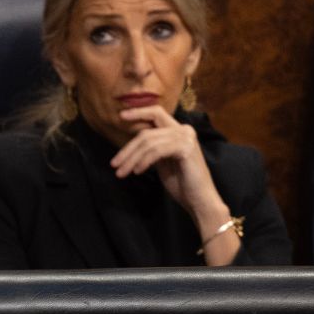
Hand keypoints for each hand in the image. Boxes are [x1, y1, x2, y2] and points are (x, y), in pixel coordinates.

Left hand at [110, 105, 227, 225]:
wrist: (199, 201)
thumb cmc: (181, 183)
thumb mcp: (162, 160)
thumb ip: (152, 147)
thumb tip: (132, 141)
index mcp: (179, 130)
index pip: (156, 114)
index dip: (138, 112)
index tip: (121, 116)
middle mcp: (184, 130)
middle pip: (146, 132)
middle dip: (127, 149)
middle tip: (114, 164)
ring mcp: (186, 138)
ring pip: (148, 143)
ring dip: (131, 159)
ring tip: (122, 172)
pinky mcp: (186, 149)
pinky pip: (156, 151)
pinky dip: (144, 161)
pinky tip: (137, 171)